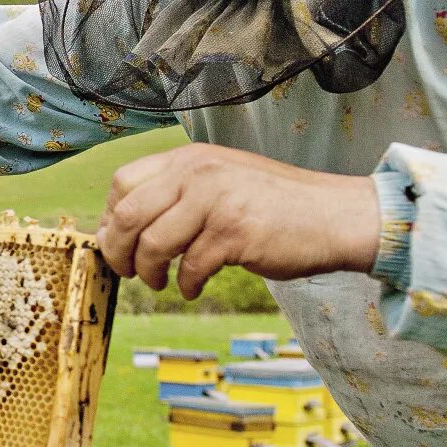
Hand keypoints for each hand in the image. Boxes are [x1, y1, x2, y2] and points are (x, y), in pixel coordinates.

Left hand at [96, 143, 378, 298]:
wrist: (335, 215)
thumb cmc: (274, 205)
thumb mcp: (220, 182)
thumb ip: (177, 194)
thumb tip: (122, 227)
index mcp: (189, 159)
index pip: (123, 182)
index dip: (110, 218)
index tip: (115, 241)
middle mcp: (198, 173)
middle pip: (128, 215)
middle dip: (118, 250)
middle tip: (126, 270)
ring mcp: (216, 201)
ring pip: (152, 244)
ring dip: (149, 272)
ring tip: (161, 282)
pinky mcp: (234, 233)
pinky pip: (189, 267)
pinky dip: (186, 284)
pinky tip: (193, 287)